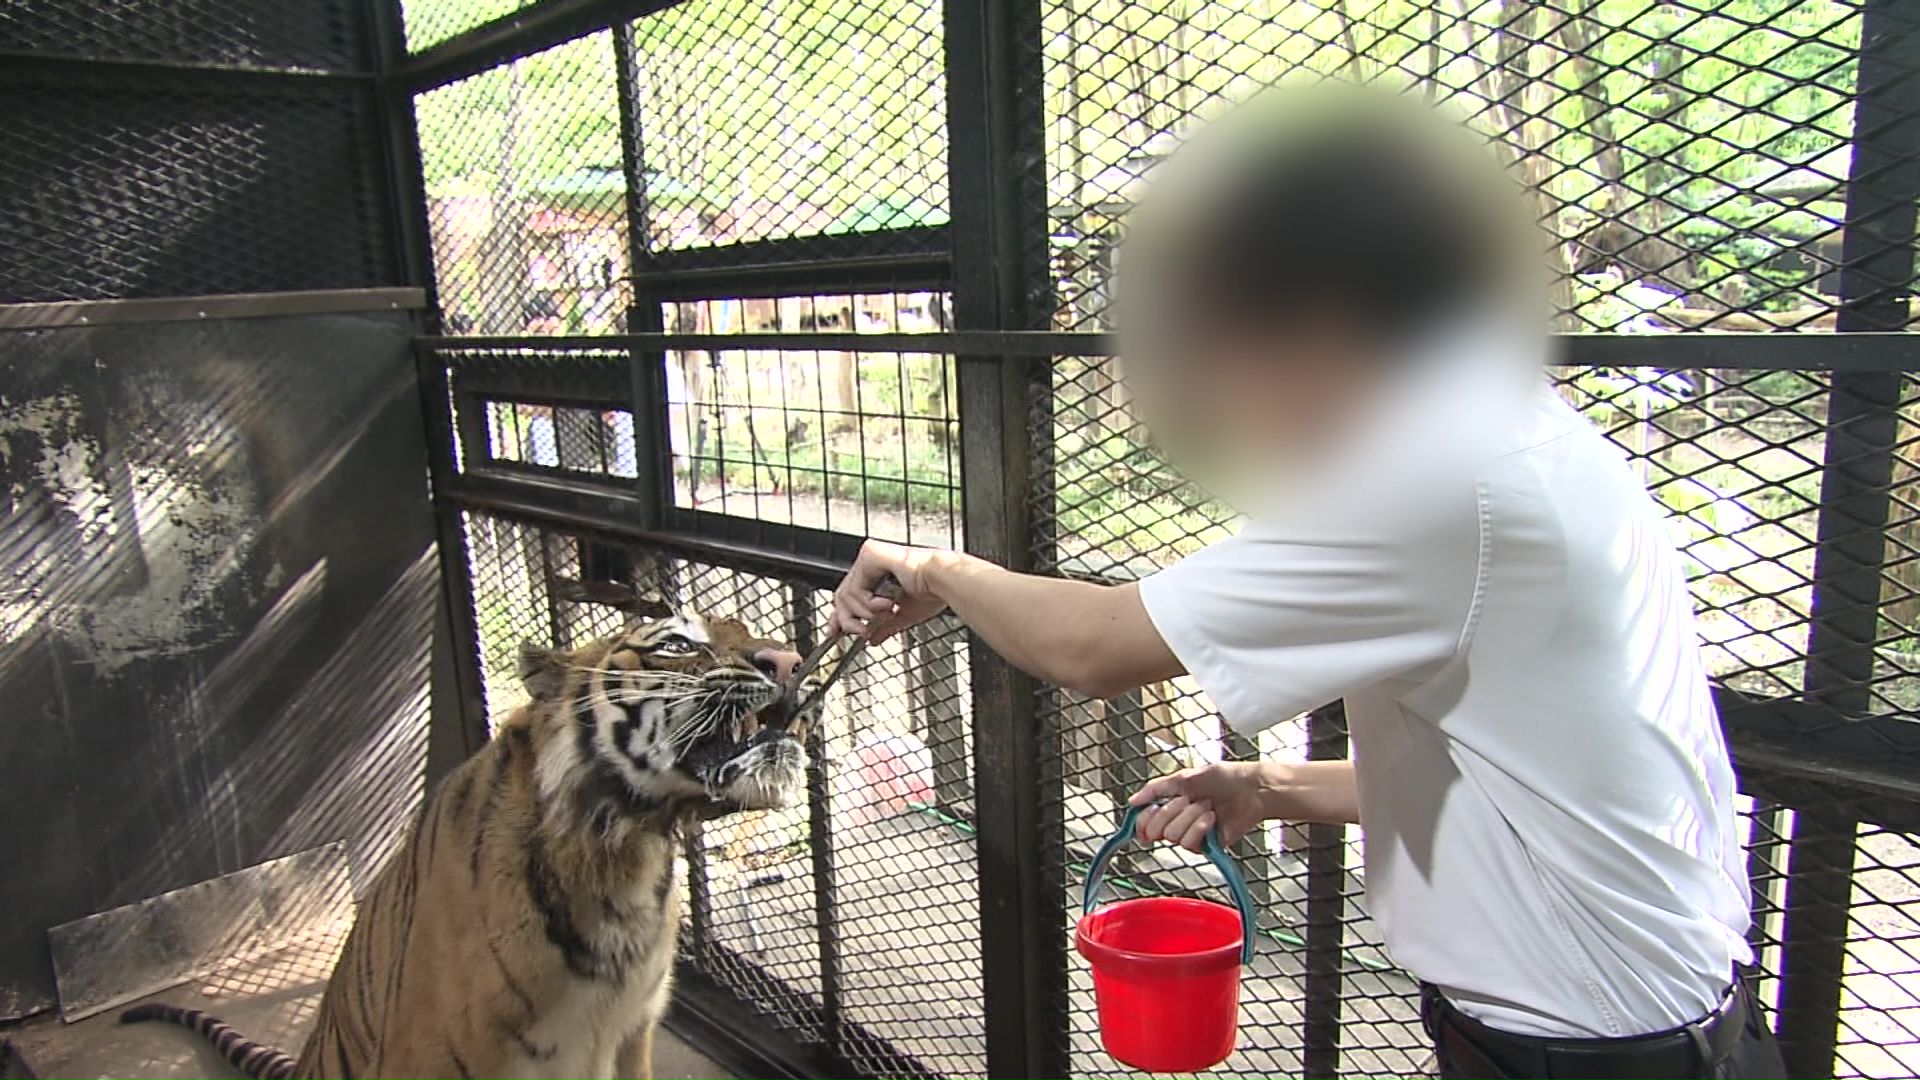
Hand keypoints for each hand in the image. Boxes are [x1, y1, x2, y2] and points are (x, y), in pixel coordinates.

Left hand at [830, 540, 953, 644]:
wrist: (942, 583)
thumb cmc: (933, 591)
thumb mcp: (902, 615)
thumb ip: (884, 626)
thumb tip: (872, 639)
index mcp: (878, 574)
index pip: (848, 595)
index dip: (839, 616)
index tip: (835, 633)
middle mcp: (871, 562)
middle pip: (841, 596)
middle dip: (848, 620)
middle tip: (863, 631)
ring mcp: (869, 557)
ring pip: (846, 594)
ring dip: (865, 613)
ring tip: (887, 613)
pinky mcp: (871, 555)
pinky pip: (855, 587)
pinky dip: (868, 603)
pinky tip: (886, 603)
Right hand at [1128, 762, 1271, 852]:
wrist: (1250, 789)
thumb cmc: (1223, 778)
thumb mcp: (1183, 777)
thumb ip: (1155, 789)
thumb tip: (1132, 801)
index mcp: (1169, 804)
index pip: (1144, 822)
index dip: (1143, 820)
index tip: (1151, 809)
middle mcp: (1177, 821)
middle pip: (1155, 830)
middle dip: (1170, 812)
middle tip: (1187, 799)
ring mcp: (1190, 834)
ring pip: (1173, 836)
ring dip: (1190, 817)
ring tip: (1206, 805)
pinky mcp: (1204, 846)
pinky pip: (1189, 843)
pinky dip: (1199, 827)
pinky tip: (1211, 818)